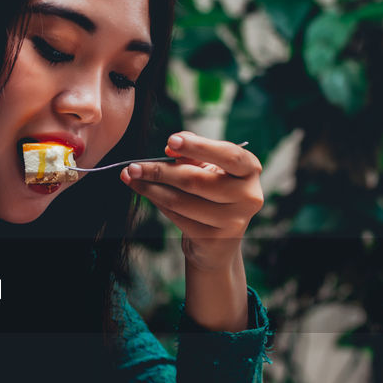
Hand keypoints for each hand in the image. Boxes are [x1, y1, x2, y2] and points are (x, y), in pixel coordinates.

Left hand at [120, 132, 263, 269]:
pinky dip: (158, 203)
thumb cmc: (212, 194)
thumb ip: (192, 152)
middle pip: (196, 180)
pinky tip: (146, 193)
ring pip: (182, 201)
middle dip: (160, 171)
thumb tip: (170, 148)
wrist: (218, 241)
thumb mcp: (208, 168)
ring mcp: (234, 221)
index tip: (170, 141)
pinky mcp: (215, 239)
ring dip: (151, 188)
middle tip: (134, 166)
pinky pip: (178, 217)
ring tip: (131, 178)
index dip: (198, 147)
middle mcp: (249, 196)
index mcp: (250, 170)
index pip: (228, 155)